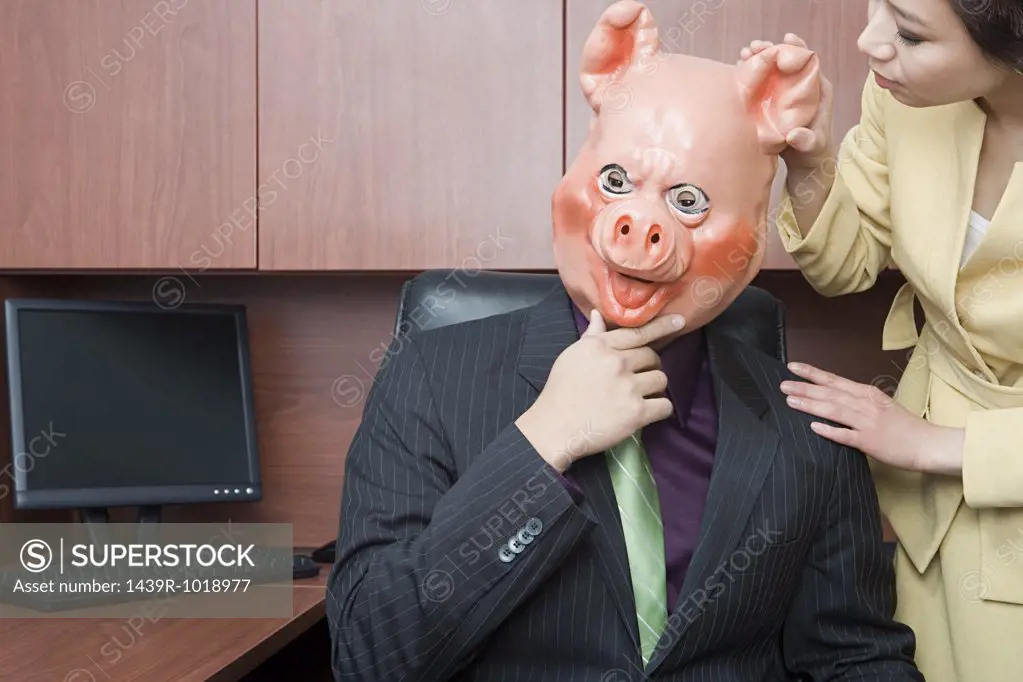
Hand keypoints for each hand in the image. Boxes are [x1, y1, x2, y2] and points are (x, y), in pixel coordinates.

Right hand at [515, 310, 681, 471]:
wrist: (555, 428)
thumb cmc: (560, 392)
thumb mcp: (571, 357)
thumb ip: (591, 336)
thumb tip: (598, 314)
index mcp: (600, 347)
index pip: (638, 333)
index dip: (662, 326)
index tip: (679, 321)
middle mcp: (616, 362)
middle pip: (652, 357)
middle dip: (649, 366)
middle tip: (637, 378)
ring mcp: (628, 387)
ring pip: (661, 379)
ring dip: (654, 388)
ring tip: (638, 396)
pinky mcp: (636, 413)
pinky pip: (664, 405)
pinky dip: (659, 409)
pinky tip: (646, 412)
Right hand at [738, 33, 834, 170]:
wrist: (804, 162)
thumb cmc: (813, 150)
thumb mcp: (811, 145)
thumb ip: (805, 140)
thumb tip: (794, 135)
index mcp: (817, 89)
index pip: (808, 62)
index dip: (798, 48)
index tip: (787, 38)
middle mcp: (800, 87)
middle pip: (786, 62)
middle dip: (771, 51)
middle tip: (755, 46)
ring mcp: (785, 93)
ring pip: (772, 70)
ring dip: (758, 60)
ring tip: (743, 53)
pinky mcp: (772, 101)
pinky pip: (761, 84)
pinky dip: (751, 75)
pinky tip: (737, 68)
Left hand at [780, 362, 965, 474]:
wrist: (928, 443)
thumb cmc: (903, 425)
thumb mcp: (880, 405)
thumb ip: (857, 401)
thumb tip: (832, 397)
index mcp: (867, 393)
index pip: (834, 380)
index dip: (812, 373)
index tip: (792, 367)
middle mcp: (866, 404)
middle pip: (830, 394)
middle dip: (804, 388)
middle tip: (782, 385)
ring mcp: (868, 422)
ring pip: (834, 410)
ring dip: (811, 405)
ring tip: (790, 401)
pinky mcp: (870, 442)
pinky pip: (846, 436)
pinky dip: (830, 430)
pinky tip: (813, 427)